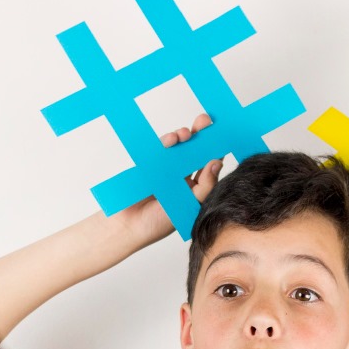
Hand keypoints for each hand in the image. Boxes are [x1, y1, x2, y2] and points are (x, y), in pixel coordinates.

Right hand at [113, 113, 222, 246]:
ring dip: (183, 137)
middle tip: (205, 122)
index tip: (222, 135)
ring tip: (186, 134)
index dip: (214, 150)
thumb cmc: (158, 223)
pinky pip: (161, 149)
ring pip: (178, 148)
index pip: (207, 166)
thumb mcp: (187, 205)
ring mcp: (165, 170)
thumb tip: (217, 163)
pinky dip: (167, 142)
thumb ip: (204, 186)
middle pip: (194, 152)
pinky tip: (173, 139)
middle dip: (200, 136)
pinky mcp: (150, 165)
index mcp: (194, 189)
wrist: (127, 226)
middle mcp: (181, 177)